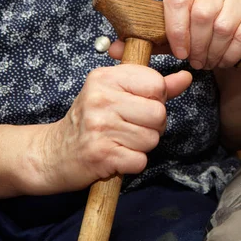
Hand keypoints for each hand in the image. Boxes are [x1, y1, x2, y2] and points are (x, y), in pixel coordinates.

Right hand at [32, 65, 190, 193]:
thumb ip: (155, 86)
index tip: (138, 105)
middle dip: (153, 126)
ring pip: (152, 139)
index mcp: (106, 77)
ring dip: (142, 146)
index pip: (157, 84)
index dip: (156, 99)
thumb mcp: (118, 94)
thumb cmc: (92, 120)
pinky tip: (116, 155)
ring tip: (121, 141)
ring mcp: (99, 127)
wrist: (54, 152)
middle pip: (159, 114)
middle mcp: (101, 99)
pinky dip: (133, 163)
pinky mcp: (100, 154)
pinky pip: (140, 160)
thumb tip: (186, 77)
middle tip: (130, 127)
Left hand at [162, 0, 240, 69]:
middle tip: (197, 62)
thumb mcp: (178, 32)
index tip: (180, 54)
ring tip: (210, 62)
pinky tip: (226, 60)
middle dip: (198, 46)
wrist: (234, 38)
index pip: (177, 0)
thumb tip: (128, 47)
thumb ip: (158, 37)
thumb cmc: (202, 34)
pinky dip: (232, 54)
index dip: (176, 32)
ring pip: (223, 27)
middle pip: (202, 14)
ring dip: (215, 52)